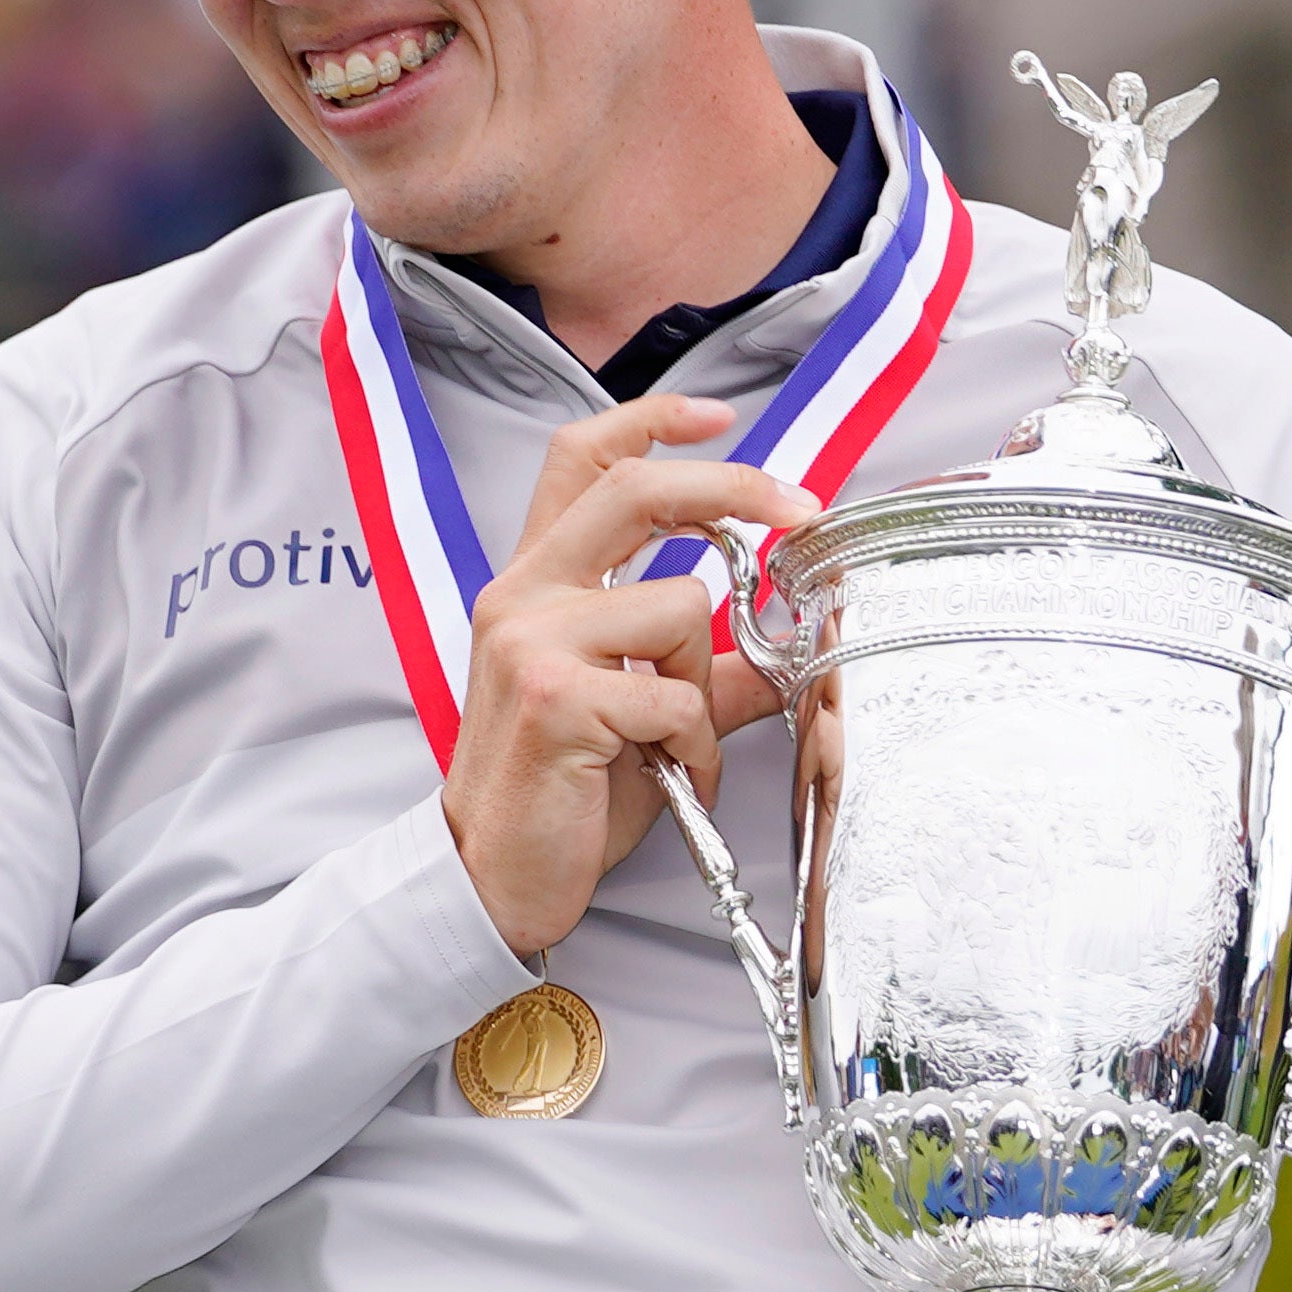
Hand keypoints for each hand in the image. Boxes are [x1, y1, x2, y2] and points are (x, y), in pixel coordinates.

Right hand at [440, 395, 817, 957]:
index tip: (719, 415)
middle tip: (799, 509)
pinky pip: (677, 695)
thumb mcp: (638, 711)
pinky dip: (694, 745)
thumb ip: (705, 667)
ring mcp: (534, 641)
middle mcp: (524, 595)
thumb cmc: (559, 790)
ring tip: (676, 742)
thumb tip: (791, 645)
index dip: (652, 419)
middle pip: (637, 490)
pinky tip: (668, 775)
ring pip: (680, 607)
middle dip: (734, 487)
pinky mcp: (556, 697)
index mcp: (536, 581)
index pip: (581, 459)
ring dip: (704, 682)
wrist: (492, 876)